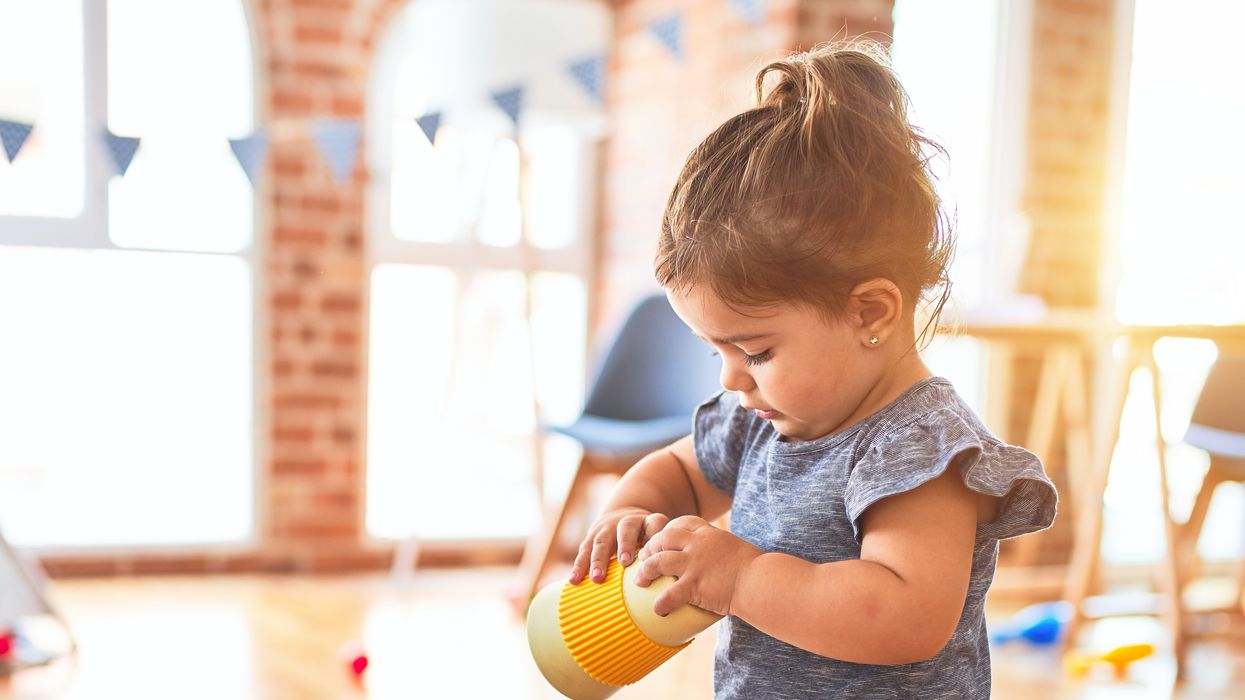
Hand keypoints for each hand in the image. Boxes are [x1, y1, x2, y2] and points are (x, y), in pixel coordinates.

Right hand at [570, 507, 670, 584]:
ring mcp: (606, 527)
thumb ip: (662, 553)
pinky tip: (574, 580)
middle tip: (625, 562)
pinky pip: (584, 550)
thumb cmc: (646, 537)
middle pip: (626, 530)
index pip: (654, 523)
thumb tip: (672, 583)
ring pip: (601, 541)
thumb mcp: (657, 538)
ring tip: (597, 578)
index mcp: (648, 521)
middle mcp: (626, 521)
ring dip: (598, 560)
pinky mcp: (591, 537)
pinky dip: (579, 566)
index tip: (653, 550)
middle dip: (624, 545)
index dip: (654, 534)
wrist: (623, 515)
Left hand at [634, 516, 762, 616]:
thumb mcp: (736, 548)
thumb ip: (722, 549)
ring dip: (645, 571)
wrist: (760, 582)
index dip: (668, 530)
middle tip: (644, 559)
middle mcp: (698, 545)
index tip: (662, 539)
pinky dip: (661, 603)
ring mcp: (694, 564)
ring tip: (639, 581)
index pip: (681, 523)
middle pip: (663, 538)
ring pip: (658, 561)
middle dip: (650, 547)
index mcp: (709, 533)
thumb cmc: (756, 569)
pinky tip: (658, 610)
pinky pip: (669, 594)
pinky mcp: (694, 585)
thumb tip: (721, 559)